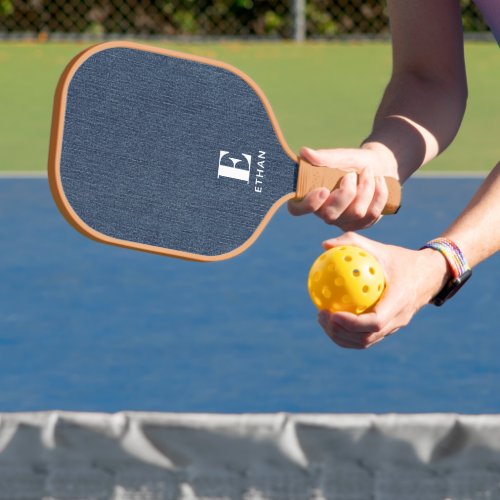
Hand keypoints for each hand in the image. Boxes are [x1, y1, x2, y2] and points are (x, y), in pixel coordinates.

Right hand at [288, 145, 397, 230]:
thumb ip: (323, 157)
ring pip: (356, 213)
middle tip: (352, 174)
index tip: (323, 190)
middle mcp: (324, 213)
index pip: (297, 209)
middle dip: (346, 192)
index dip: (308, 204)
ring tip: (368, 172)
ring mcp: (343, 221)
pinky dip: (378, 193)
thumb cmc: (353, 162)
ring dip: (366, 188)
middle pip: (330, 215)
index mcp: (311, 196)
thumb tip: (304, 152)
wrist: (379, 166)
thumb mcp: (340, 157)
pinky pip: (372, 214)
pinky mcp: (362, 224)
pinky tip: (379, 181)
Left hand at [316, 232, 449, 348]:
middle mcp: (398, 319)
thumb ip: (353, 243)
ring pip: (365, 342)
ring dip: (341, 336)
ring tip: (322, 319)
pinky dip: (347, 333)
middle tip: (321, 315)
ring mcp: (394, 327)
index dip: (352, 323)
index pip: (375, 322)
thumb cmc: (401, 259)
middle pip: (366, 338)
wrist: (429, 275)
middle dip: (340, 332)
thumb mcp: (380, 248)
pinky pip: (366, 337)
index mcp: (399, 301)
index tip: (332, 313)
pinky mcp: (389, 329)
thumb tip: (324, 245)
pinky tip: (331, 318)